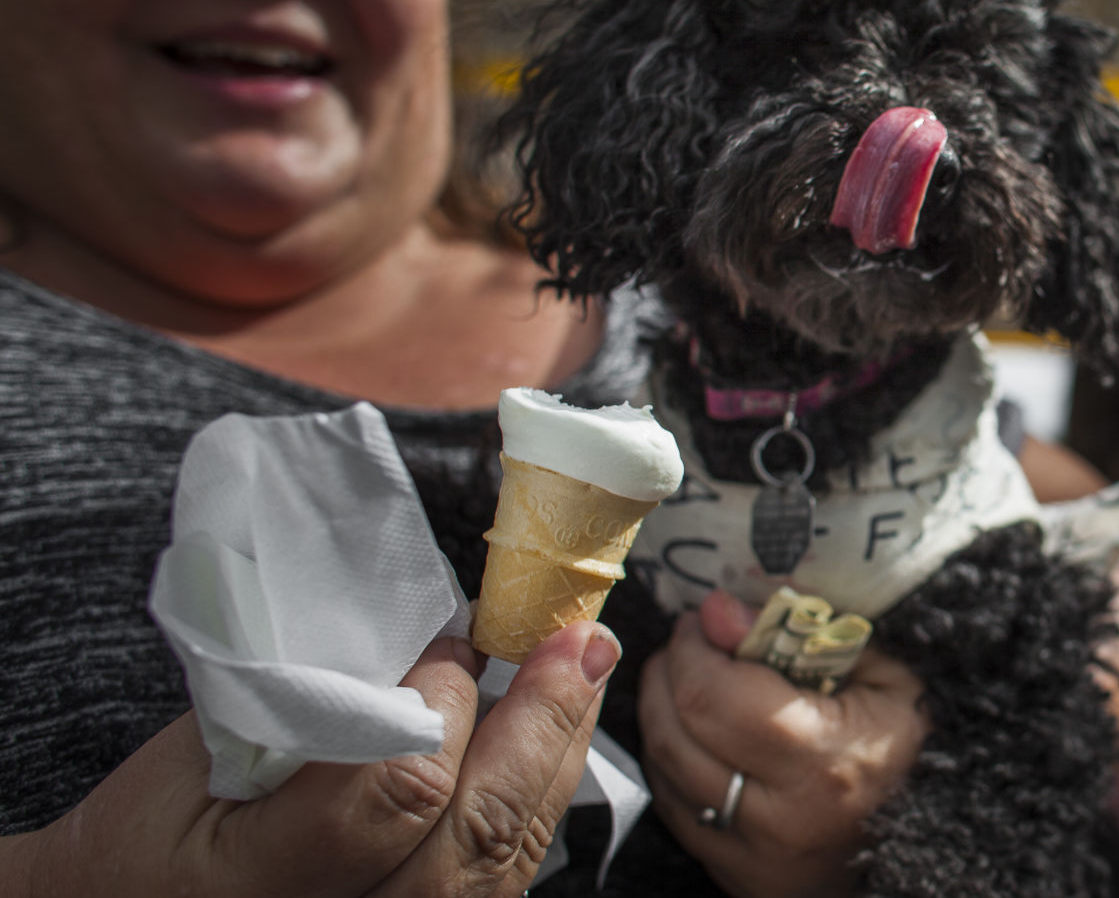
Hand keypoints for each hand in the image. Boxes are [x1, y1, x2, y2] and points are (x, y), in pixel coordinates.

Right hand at [5, 621, 619, 897]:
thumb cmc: (139, 846)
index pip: (396, 792)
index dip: (443, 707)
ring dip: (554, 757)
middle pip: (474, 837)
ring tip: (584, 671)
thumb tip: (415, 648)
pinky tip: (553, 739)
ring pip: (501, 863)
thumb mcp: (179, 767)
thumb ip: (297, 711)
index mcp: (259, 884)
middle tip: (579, 639)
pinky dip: (534, 800)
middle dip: (540, 726)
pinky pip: (496, 878)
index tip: (456, 639)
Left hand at [639, 591, 927, 897]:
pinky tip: (695, 730)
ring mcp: (752, 855)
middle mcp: (781, 817)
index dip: (693, 648)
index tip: (703, 618)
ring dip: (660, 712)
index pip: (715, 696)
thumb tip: (718, 609)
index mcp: (825, 760)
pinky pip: (674, 807)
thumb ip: (803, 634)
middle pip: (676, 732)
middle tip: (690, 641)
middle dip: (668, 672)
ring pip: (664, 771)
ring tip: (688, 677)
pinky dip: (672, 759)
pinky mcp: (735, 873)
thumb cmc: (910, 743)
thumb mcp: (885, 673)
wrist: (935, 839)